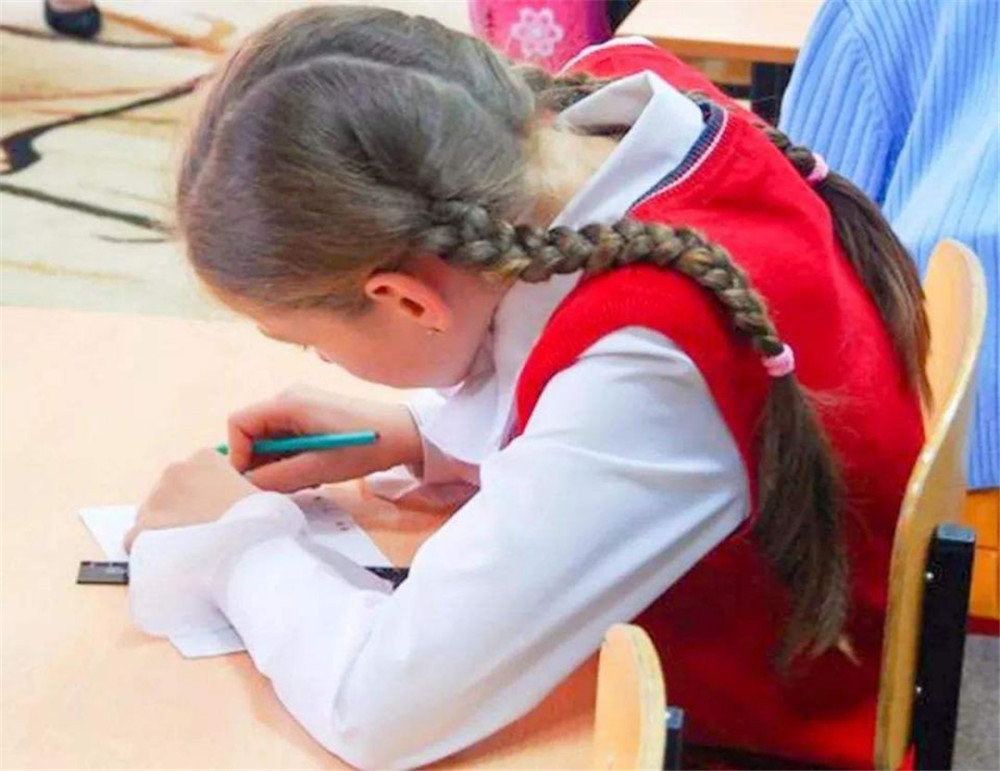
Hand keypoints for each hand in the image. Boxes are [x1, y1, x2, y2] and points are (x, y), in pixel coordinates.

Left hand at [125, 449, 257, 551]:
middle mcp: (174, 473)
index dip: (212, 493)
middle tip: (207, 534)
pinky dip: (150, 550)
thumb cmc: (261, 525)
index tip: (222, 511)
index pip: (200, 469)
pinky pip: (137, 540)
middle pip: (173, 491)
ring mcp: (154, 502)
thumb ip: (251, 490)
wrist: (243, 556)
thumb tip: (250, 500)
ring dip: (168, 528)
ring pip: (154, 514)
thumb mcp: (268, 496)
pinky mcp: (139, 532)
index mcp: (205, 458)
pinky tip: (173, 561)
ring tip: (191, 552)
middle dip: (185, 509)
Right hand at [226, 386, 421, 492]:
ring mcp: (301, 405)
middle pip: (253, 433)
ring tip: (308, 477)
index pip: (238, 424)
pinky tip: (316, 469)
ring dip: (280, 464)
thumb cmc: (363, 447)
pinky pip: (287, 439)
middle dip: (263, 463)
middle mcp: (289, 398)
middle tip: (286, 484)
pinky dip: (293, 458)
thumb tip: (245, 485)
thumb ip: (276, 478)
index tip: (253, 480)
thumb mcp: (318, 468)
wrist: (402, 433)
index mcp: (288, 403)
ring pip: (270, 440)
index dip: (237, 454)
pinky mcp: (312, 414)